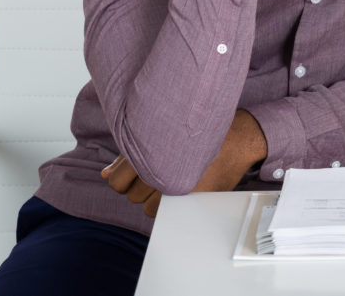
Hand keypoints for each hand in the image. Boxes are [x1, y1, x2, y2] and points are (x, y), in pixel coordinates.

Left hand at [101, 111, 267, 216]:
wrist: (239, 138)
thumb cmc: (201, 132)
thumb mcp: (163, 134)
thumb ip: (130, 155)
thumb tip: (105, 174)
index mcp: (148, 149)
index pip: (116, 181)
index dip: (125, 178)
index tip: (139, 172)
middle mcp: (158, 168)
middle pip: (131, 195)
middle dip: (141, 187)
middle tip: (160, 173)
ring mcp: (174, 184)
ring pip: (146, 207)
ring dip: (155, 198)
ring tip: (172, 180)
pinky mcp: (189, 197)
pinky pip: (164, 212)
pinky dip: (169, 205)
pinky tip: (182, 188)